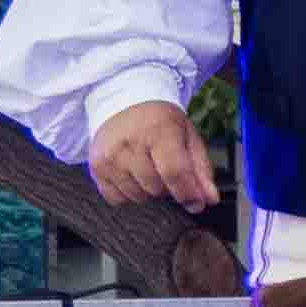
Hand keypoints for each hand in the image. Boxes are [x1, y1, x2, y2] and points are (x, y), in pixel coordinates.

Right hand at [90, 100, 219, 212]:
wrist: (125, 103)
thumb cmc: (161, 121)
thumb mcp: (188, 136)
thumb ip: (201, 169)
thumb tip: (209, 200)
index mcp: (158, 130)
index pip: (174, 172)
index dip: (187, 193)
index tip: (196, 203)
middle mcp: (129, 143)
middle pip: (156, 188)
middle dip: (169, 190)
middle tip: (170, 174)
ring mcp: (109, 157)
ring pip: (137, 197)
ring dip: (150, 193)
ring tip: (152, 171)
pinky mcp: (96, 168)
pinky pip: (117, 199)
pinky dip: (130, 195)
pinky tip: (135, 177)